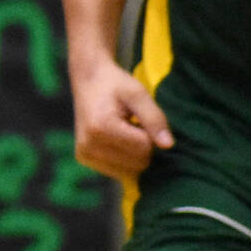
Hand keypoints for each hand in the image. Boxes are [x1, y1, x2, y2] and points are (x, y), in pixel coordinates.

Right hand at [70, 55, 172, 179]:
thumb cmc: (116, 84)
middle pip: (138, 163)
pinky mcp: (83, 158)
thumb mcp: (138, 93)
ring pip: (129, 171)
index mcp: (101, 127)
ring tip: (124, 132)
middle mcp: (88, 145)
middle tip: (132, 124)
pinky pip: (118, 171)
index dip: (149, 133)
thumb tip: (167, 145)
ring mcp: (84, 154)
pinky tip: (116, 140)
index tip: (138, 117)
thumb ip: (154, 118)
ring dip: (134, 154)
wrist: (88, 79)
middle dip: (143, 146)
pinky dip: (124, 159)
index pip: (144, 148)